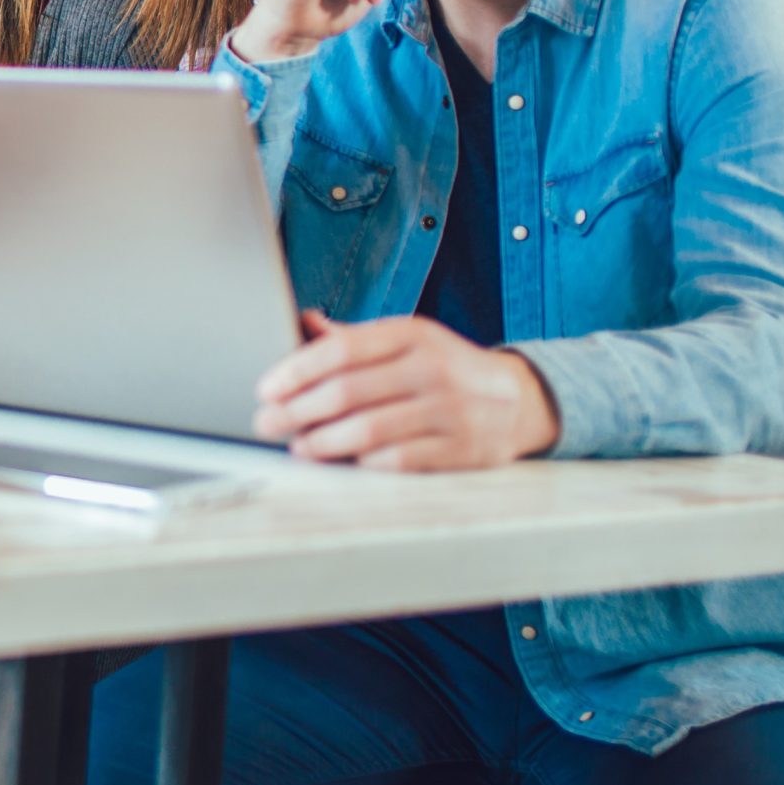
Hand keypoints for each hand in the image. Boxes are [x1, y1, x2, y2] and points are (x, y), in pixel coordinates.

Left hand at [255, 309, 560, 470]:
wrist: (518, 399)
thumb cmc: (444, 368)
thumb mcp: (405, 341)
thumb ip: (354, 338)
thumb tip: (302, 321)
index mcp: (411, 334)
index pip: (342, 349)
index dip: (296, 370)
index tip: (265, 388)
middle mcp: (433, 368)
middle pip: (348, 392)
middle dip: (297, 410)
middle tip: (267, 423)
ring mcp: (451, 410)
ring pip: (370, 430)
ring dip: (323, 442)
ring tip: (298, 446)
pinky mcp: (463, 449)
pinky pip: (401, 460)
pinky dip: (364, 463)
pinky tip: (343, 463)